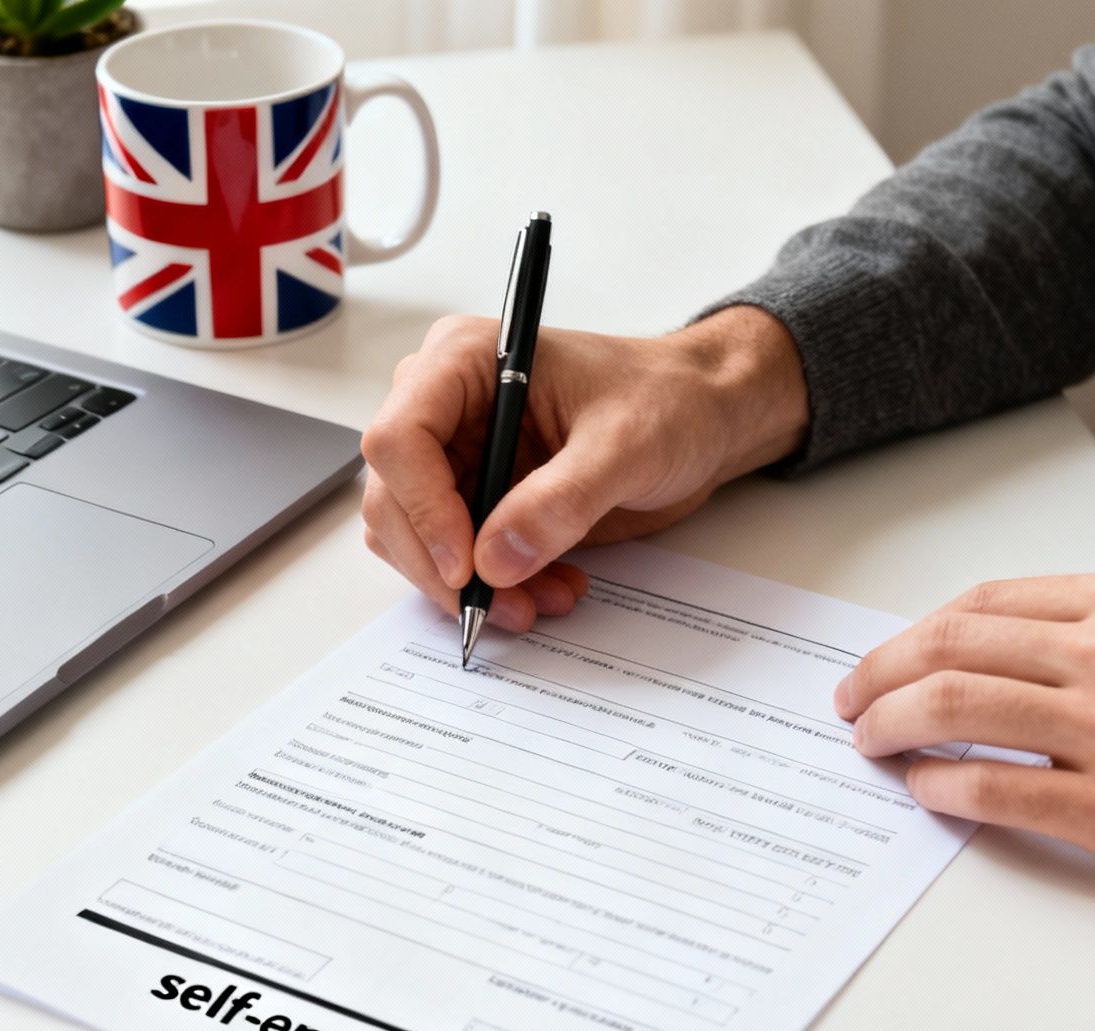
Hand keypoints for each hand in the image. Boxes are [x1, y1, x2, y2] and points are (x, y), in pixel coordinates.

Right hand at [361, 307, 806, 630]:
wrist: (701, 419)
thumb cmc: (668, 399)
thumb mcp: (626, 444)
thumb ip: (561, 500)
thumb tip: (497, 558)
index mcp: (465, 361)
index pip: (400, 437)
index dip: (421, 508)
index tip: (466, 565)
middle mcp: (446, 406)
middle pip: (393, 497)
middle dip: (443, 564)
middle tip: (502, 605)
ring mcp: (457, 455)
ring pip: (414, 539)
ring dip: (468, 586)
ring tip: (542, 598)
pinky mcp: (477, 498)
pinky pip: (452, 558)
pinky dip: (490, 588)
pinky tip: (545, 588)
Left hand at [834, 572, 1094, 927]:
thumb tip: (1016, 654)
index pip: (986, 602)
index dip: (917, 632)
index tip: (887, 657)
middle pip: (949, 645)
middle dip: (879, 673)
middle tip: (849, 700)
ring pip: (953, 708)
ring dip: (889, 726)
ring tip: (869, 744)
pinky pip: (991, 787)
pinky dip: (938, 786)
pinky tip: (923, 791)